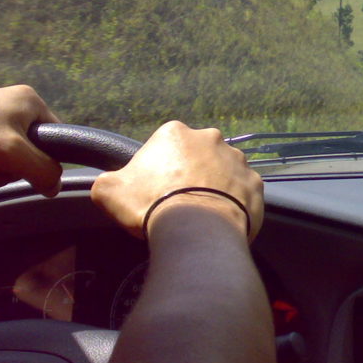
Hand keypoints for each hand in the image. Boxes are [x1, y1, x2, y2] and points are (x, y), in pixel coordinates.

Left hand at [0, 85, 61, 196]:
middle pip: (31, 155)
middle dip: (8, 169)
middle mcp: (13, 111)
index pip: (58, 138)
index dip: (45, 160)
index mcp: (29, 102)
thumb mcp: (12, 152)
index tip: (22, 166)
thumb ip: (43, 169)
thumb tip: (55, 187)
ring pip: (6, 165)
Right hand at [91, 121, 263, 241]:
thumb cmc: (152, 204)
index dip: (158, 169)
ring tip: (202, 213)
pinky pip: (242, 192)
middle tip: (179, 201)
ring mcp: (238, 160)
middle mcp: (212, 138)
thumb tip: (109, 183)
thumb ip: (107, 181)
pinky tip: (221, 220)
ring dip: (214, 187)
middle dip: (190, 174)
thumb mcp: (109, 191)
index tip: (155, 189)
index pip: (164, 146)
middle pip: (197, 156)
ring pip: (223, 172)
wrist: (197, 229)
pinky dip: (234, 204)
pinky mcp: (255, 184)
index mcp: (176, 133)